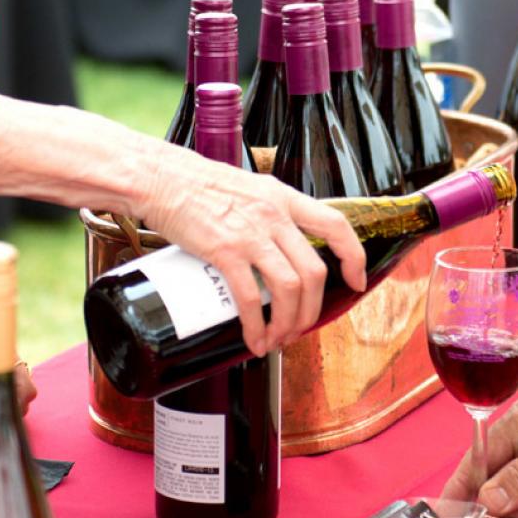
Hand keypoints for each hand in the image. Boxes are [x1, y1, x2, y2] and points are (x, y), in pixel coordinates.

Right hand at [134, 146, 367, 356]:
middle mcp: (274, 215)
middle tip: (299, 328)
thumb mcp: (248, 188)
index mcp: (283, 198)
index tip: (356, 281)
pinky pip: (251, 298)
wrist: (161, 178)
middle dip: (312, 310)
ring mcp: (250, 234)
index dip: (353, 257)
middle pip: (314, 271)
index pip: (336, 226)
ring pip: (290, 289)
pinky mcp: (224, 251)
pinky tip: (253, 339)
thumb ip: (267, 213)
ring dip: (289, 323)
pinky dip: (256, 326)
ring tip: (277, 339)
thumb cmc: (196, 184)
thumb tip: (275, 246)